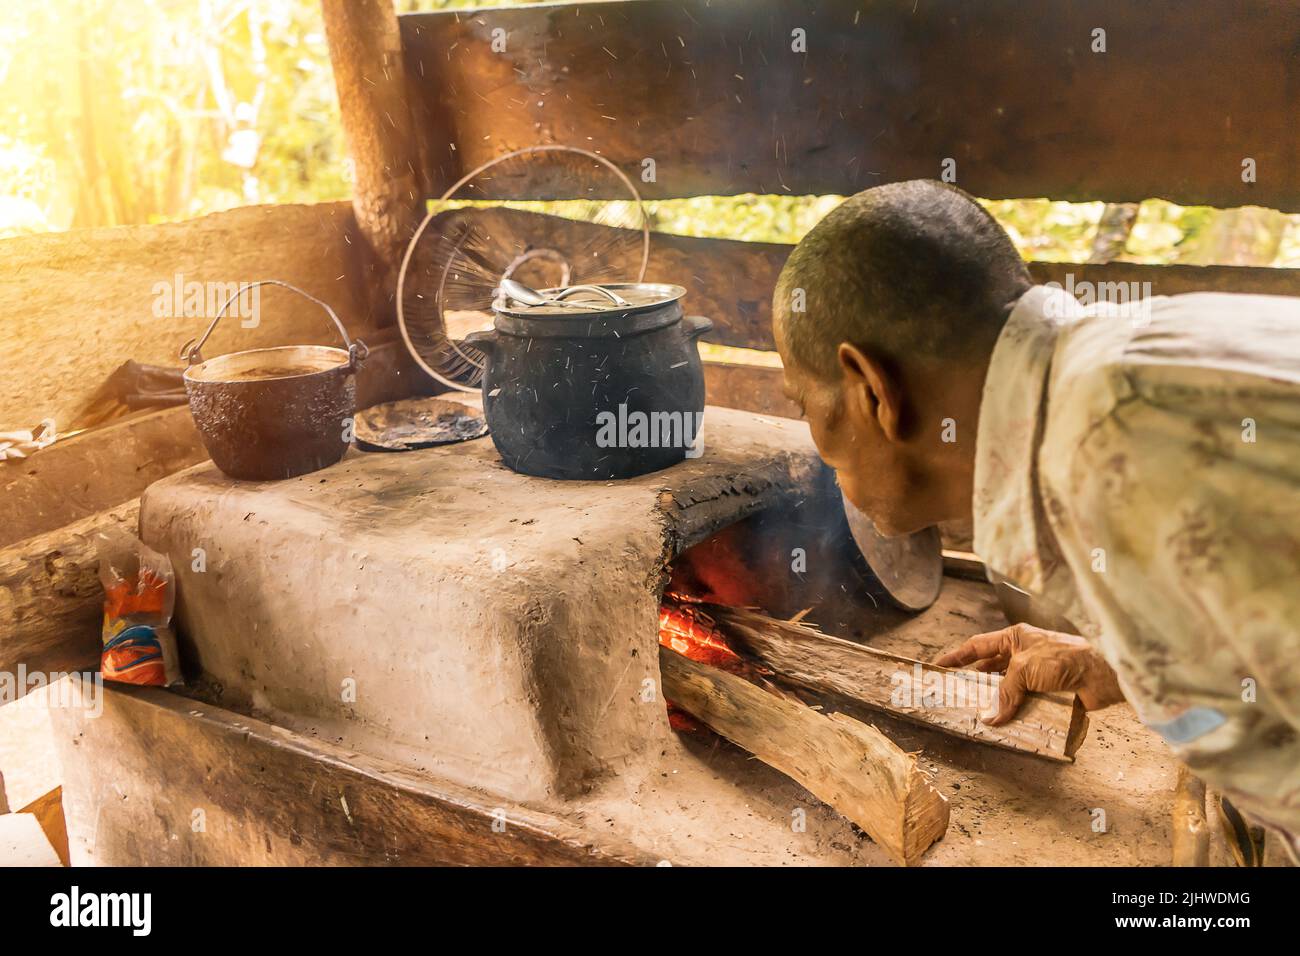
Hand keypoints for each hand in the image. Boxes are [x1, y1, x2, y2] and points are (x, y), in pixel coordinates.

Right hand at [933, 623, 1124, 724]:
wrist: (1101, 674)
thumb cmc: (1062, 658)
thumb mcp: (1024, 669)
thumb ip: (1004, 692)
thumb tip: (992, 718)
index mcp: (1015, 638)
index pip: (978, 646)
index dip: (958, 656)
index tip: (940, 666)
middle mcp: (1024, 654)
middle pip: (992, 669)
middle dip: (975, 683)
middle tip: (957, 696)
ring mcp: (1037, 674)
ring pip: (1008, 688)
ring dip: (996, 701)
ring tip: (979, 714)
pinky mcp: (1049, 692)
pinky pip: (1025, 703)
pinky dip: (1015, 713)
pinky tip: (1005, 723)